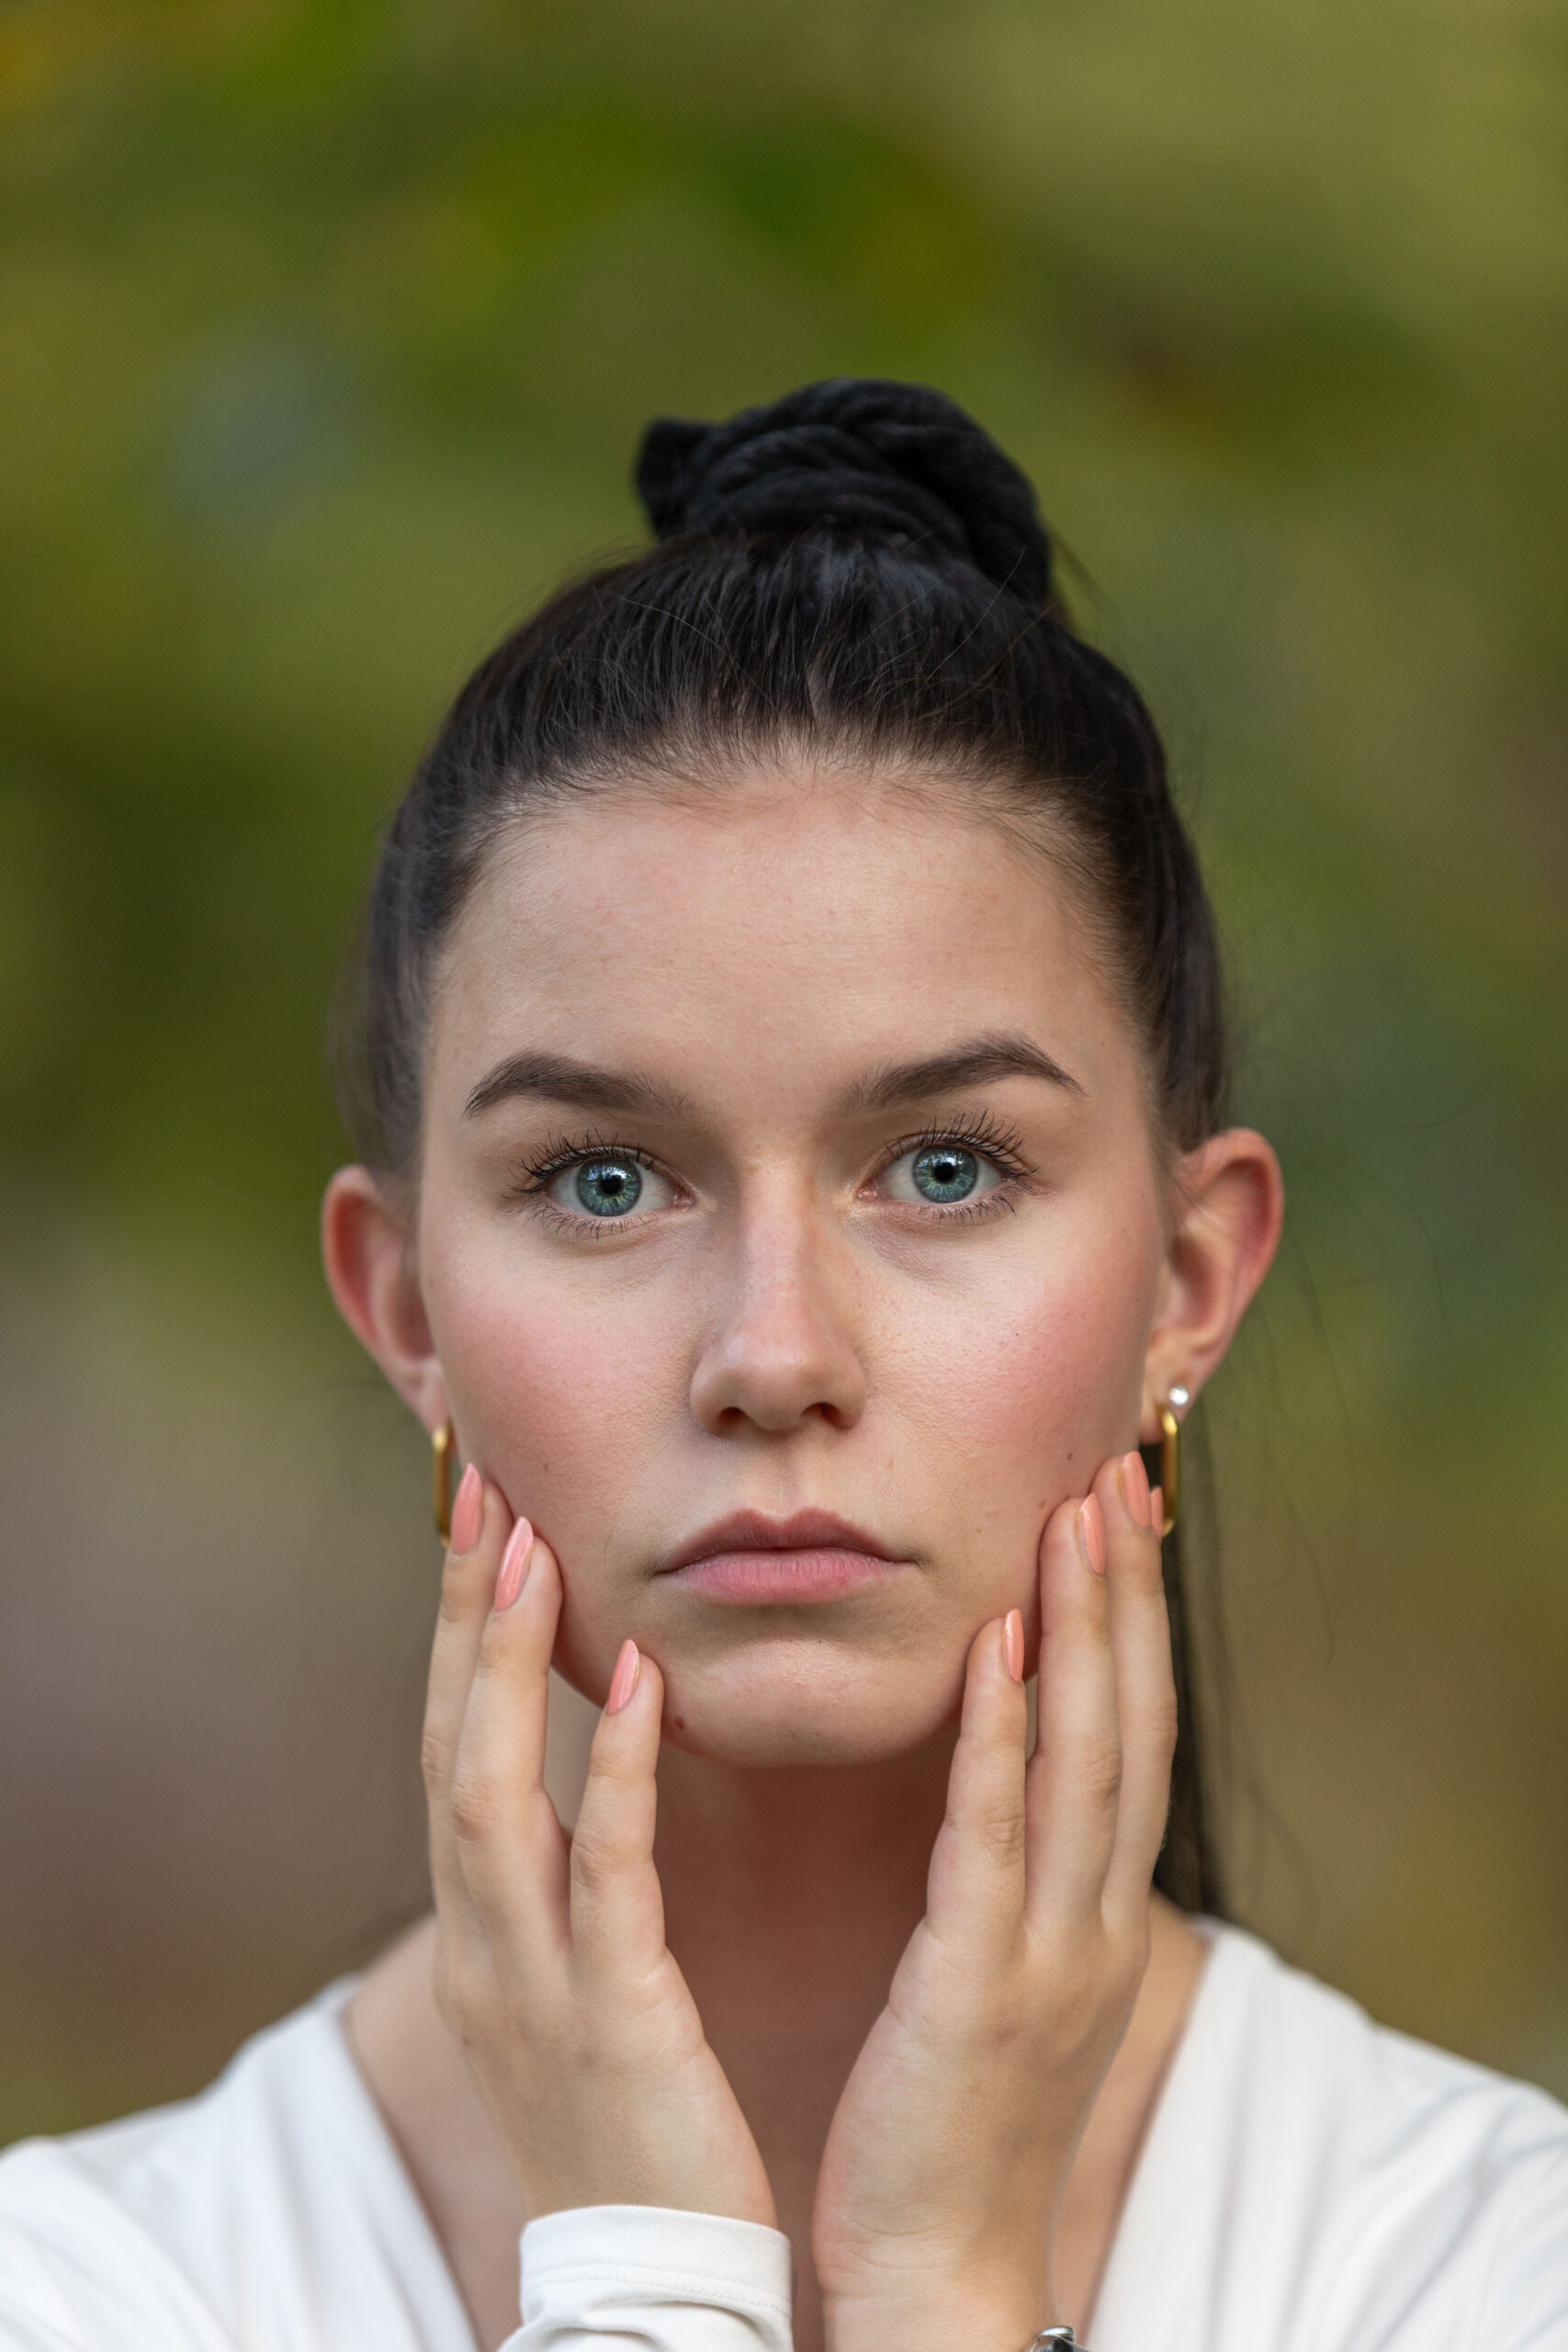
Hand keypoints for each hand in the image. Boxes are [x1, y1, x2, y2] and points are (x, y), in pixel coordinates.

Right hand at [422, 1475, 775, 2224]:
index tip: (487, 1524)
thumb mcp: (579, 1990)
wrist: (653, 2293)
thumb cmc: (634, 2127)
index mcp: (485, 1933)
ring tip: (529, 1548)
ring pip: (494, 1794)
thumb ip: (575, 1883)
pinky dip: (617, 1773)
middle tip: (482, 1491)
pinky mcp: (612, 2020)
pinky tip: (643, 1685)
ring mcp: (534, 1983)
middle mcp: (484, 1944)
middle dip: (461, 1617)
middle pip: (451, 1746)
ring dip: (506, 1664)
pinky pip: (607, 1875)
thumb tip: (594, 1780)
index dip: (462, 1637)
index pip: (457, 1751)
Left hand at [811, 1451, 1175, 2351]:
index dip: (1132, 1622)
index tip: (1119, 1516)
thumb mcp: (1012, 1976)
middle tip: (1113, 1475)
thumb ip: (1018, 1875)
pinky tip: (999, 1647)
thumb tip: (1011, 1776)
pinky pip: (995, 1837)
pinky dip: (1003, 1735)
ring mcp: (1052, 1951)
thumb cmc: (957, 2113)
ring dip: (1082, 1630)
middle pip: (1128, 1724)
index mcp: (1101, 1915)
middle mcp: (1098, 1919)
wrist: (940, 2264)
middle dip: (1124, 1596)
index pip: (1131, 1736)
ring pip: (1084, 1760)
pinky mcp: (981, 1982)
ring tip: (1072, 1517)